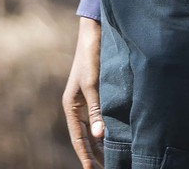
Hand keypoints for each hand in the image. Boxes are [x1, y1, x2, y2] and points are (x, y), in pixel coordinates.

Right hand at [61, 16, 103, 168]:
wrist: (95, 32)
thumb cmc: (90, 56)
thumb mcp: (92, 83)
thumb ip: (97, 109)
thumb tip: (100, 136)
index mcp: (71, 106)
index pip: (78, 138)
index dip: (85, 155)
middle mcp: (79, 106)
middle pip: (85, 137)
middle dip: (94, 154)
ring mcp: (89, 100)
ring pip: (94, 130)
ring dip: (101, 144)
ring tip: (112, 160)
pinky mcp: (99, 94)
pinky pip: (102, 118)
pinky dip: (108, 130)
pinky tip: (116, 138)